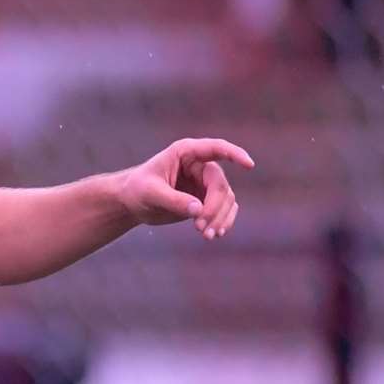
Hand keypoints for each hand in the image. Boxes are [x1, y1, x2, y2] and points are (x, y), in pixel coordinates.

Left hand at [119, 138, 253, 240]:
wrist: (133, 203)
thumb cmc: (138, 190)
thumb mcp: (151, 194)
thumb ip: (173, 200)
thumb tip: (198, 210)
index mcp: (185, 153)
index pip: (215, 148)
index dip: (234, 154)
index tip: (249, 165)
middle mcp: (199, 165)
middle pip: (219, 185)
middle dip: (214, 208)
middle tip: (200, 227)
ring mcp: (205, 182)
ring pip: (226, 199)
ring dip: (219, 218)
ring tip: (206, 236)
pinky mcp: (207, 199)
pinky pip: (225, 209)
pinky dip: (223, 221)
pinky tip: (215, 234)